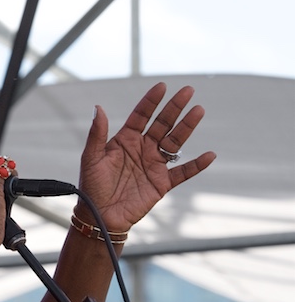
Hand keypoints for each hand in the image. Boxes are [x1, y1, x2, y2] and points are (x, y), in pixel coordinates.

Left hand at [78, 82, 215, 231]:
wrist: (100, 215)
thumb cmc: (92, 187)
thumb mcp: (91, 158)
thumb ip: (97, 134)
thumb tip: (98, 107)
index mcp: (125, 140)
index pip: (141, 116)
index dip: (151, 101)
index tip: (162, 86)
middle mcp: (142, 149)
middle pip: (162, 124)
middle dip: (174, 108)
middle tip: (188, 90)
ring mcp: (154, 165)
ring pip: (174, 142)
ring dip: (187, 128)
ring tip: (198, 110)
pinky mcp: (162, 183)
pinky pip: (183, 172)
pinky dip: (196, 165)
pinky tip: (209, 155)